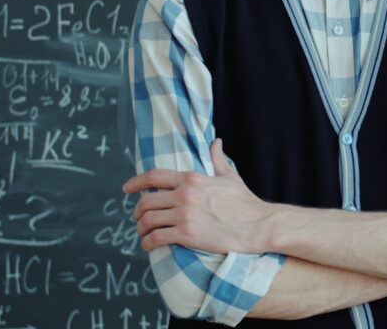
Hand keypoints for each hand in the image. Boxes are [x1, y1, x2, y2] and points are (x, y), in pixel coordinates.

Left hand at [122, 138, 271, 253]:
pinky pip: (156, 238)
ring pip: (148, 220)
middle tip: (138, 218)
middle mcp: (185, 195)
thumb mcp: (230, 177)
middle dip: (137, 211)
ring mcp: (185, 215)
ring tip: (144, 233)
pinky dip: (148, 243)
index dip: (136, 182)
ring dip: (141, 228)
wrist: (259, 225)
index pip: (154, 176)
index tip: (127, 189)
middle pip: (146, 201)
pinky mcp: (187, 235)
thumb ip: (218, 159)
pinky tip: (149, 245)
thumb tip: (216, 142)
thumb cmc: (246, 202)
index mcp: (192, 179)